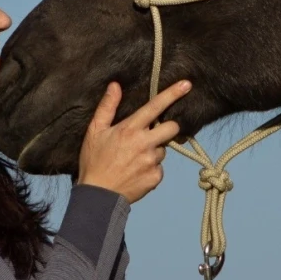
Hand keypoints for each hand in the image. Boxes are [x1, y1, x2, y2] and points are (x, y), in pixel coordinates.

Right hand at [77, 80, 188, 203]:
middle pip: (172, 128)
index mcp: (130, 129)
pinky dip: (151, 168)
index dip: (172, 94)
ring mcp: (151, 161)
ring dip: (154, 151)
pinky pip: (159, 168)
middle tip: (151, 135)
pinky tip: (136, 172)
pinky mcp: (155, 177)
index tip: (187, 84)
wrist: (98, 195)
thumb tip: (115, 85)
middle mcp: (144, 143)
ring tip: (134, 159)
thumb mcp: (95, 131)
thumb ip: (107, 106)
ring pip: (163, 150)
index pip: (155, 106)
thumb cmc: (94, 161)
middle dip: (167, 128)